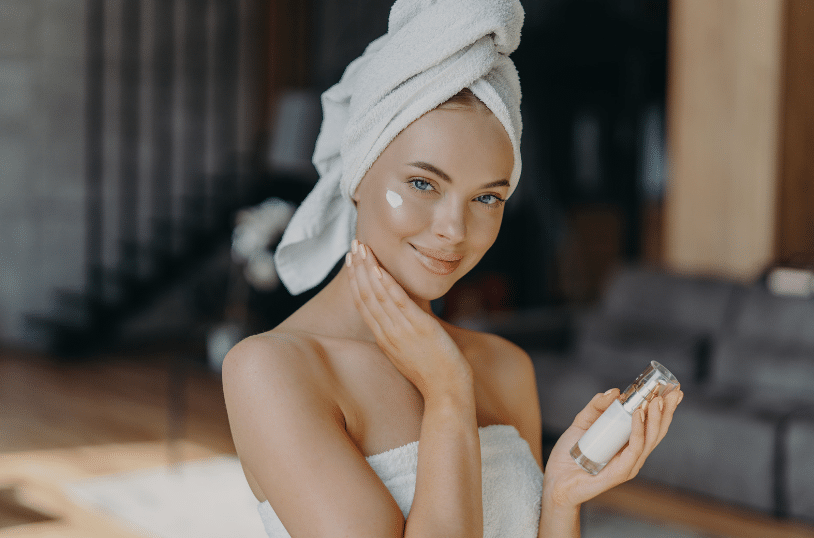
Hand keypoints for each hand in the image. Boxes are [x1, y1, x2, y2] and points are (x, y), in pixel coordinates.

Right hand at [346, 240, 472, 395]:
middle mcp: (387, 334)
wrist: (446, 394)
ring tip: (362, 247)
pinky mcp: (418, 327)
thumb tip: (407, 311)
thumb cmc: (433, 374)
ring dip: (368, 269)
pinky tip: (379, 267)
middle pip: (365, 296)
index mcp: (384, 339)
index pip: (363, 305)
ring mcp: (400, 331)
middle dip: (358, 268)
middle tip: (353, 246)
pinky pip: (397, 302)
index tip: (352, 262)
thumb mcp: (410, 351)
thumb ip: (404, 331)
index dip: (356, 281)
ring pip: (377, 295)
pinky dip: (386, 283)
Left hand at [541, 387, 683, 507]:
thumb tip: (615, 392)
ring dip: (655, 418)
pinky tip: (638, 414)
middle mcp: (633, 454)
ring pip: (650, 439)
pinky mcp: (621, 472)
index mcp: (628, 443)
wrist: (555, 480)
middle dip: (667, 411)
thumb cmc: (571, 453)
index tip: (673, 388)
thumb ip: (596, 407)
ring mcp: (629, 464)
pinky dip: (638, 430)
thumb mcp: (582, 423)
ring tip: (657, 399)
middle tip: (674, 391)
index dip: (664, 408)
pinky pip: (634, 448)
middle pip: (657, 431)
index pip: (652, 425)